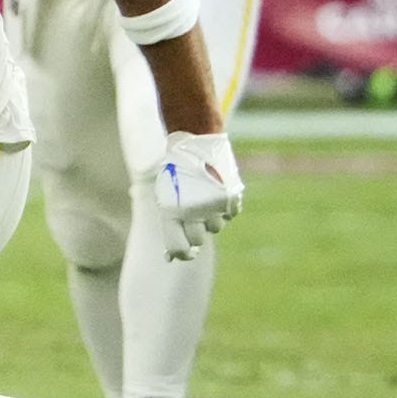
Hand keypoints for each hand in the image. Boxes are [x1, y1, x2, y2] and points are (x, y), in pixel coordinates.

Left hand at [154, 132, 242, 259]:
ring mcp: (213, 204)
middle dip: (195, 232)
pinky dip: (225, 206)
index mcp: (171, 211)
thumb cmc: (176, 170)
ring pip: (216, 228)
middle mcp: (193, 211)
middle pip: (198, 240)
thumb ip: (170, 225)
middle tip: (193, 216)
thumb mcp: (166, 195)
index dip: (182, 254)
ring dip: (210, 217)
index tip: (186, 252)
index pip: (179, 248)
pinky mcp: (230, 195)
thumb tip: (169, 258)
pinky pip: (230, 213)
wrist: (194, 139)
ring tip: (203, 197)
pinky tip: (216, 191)